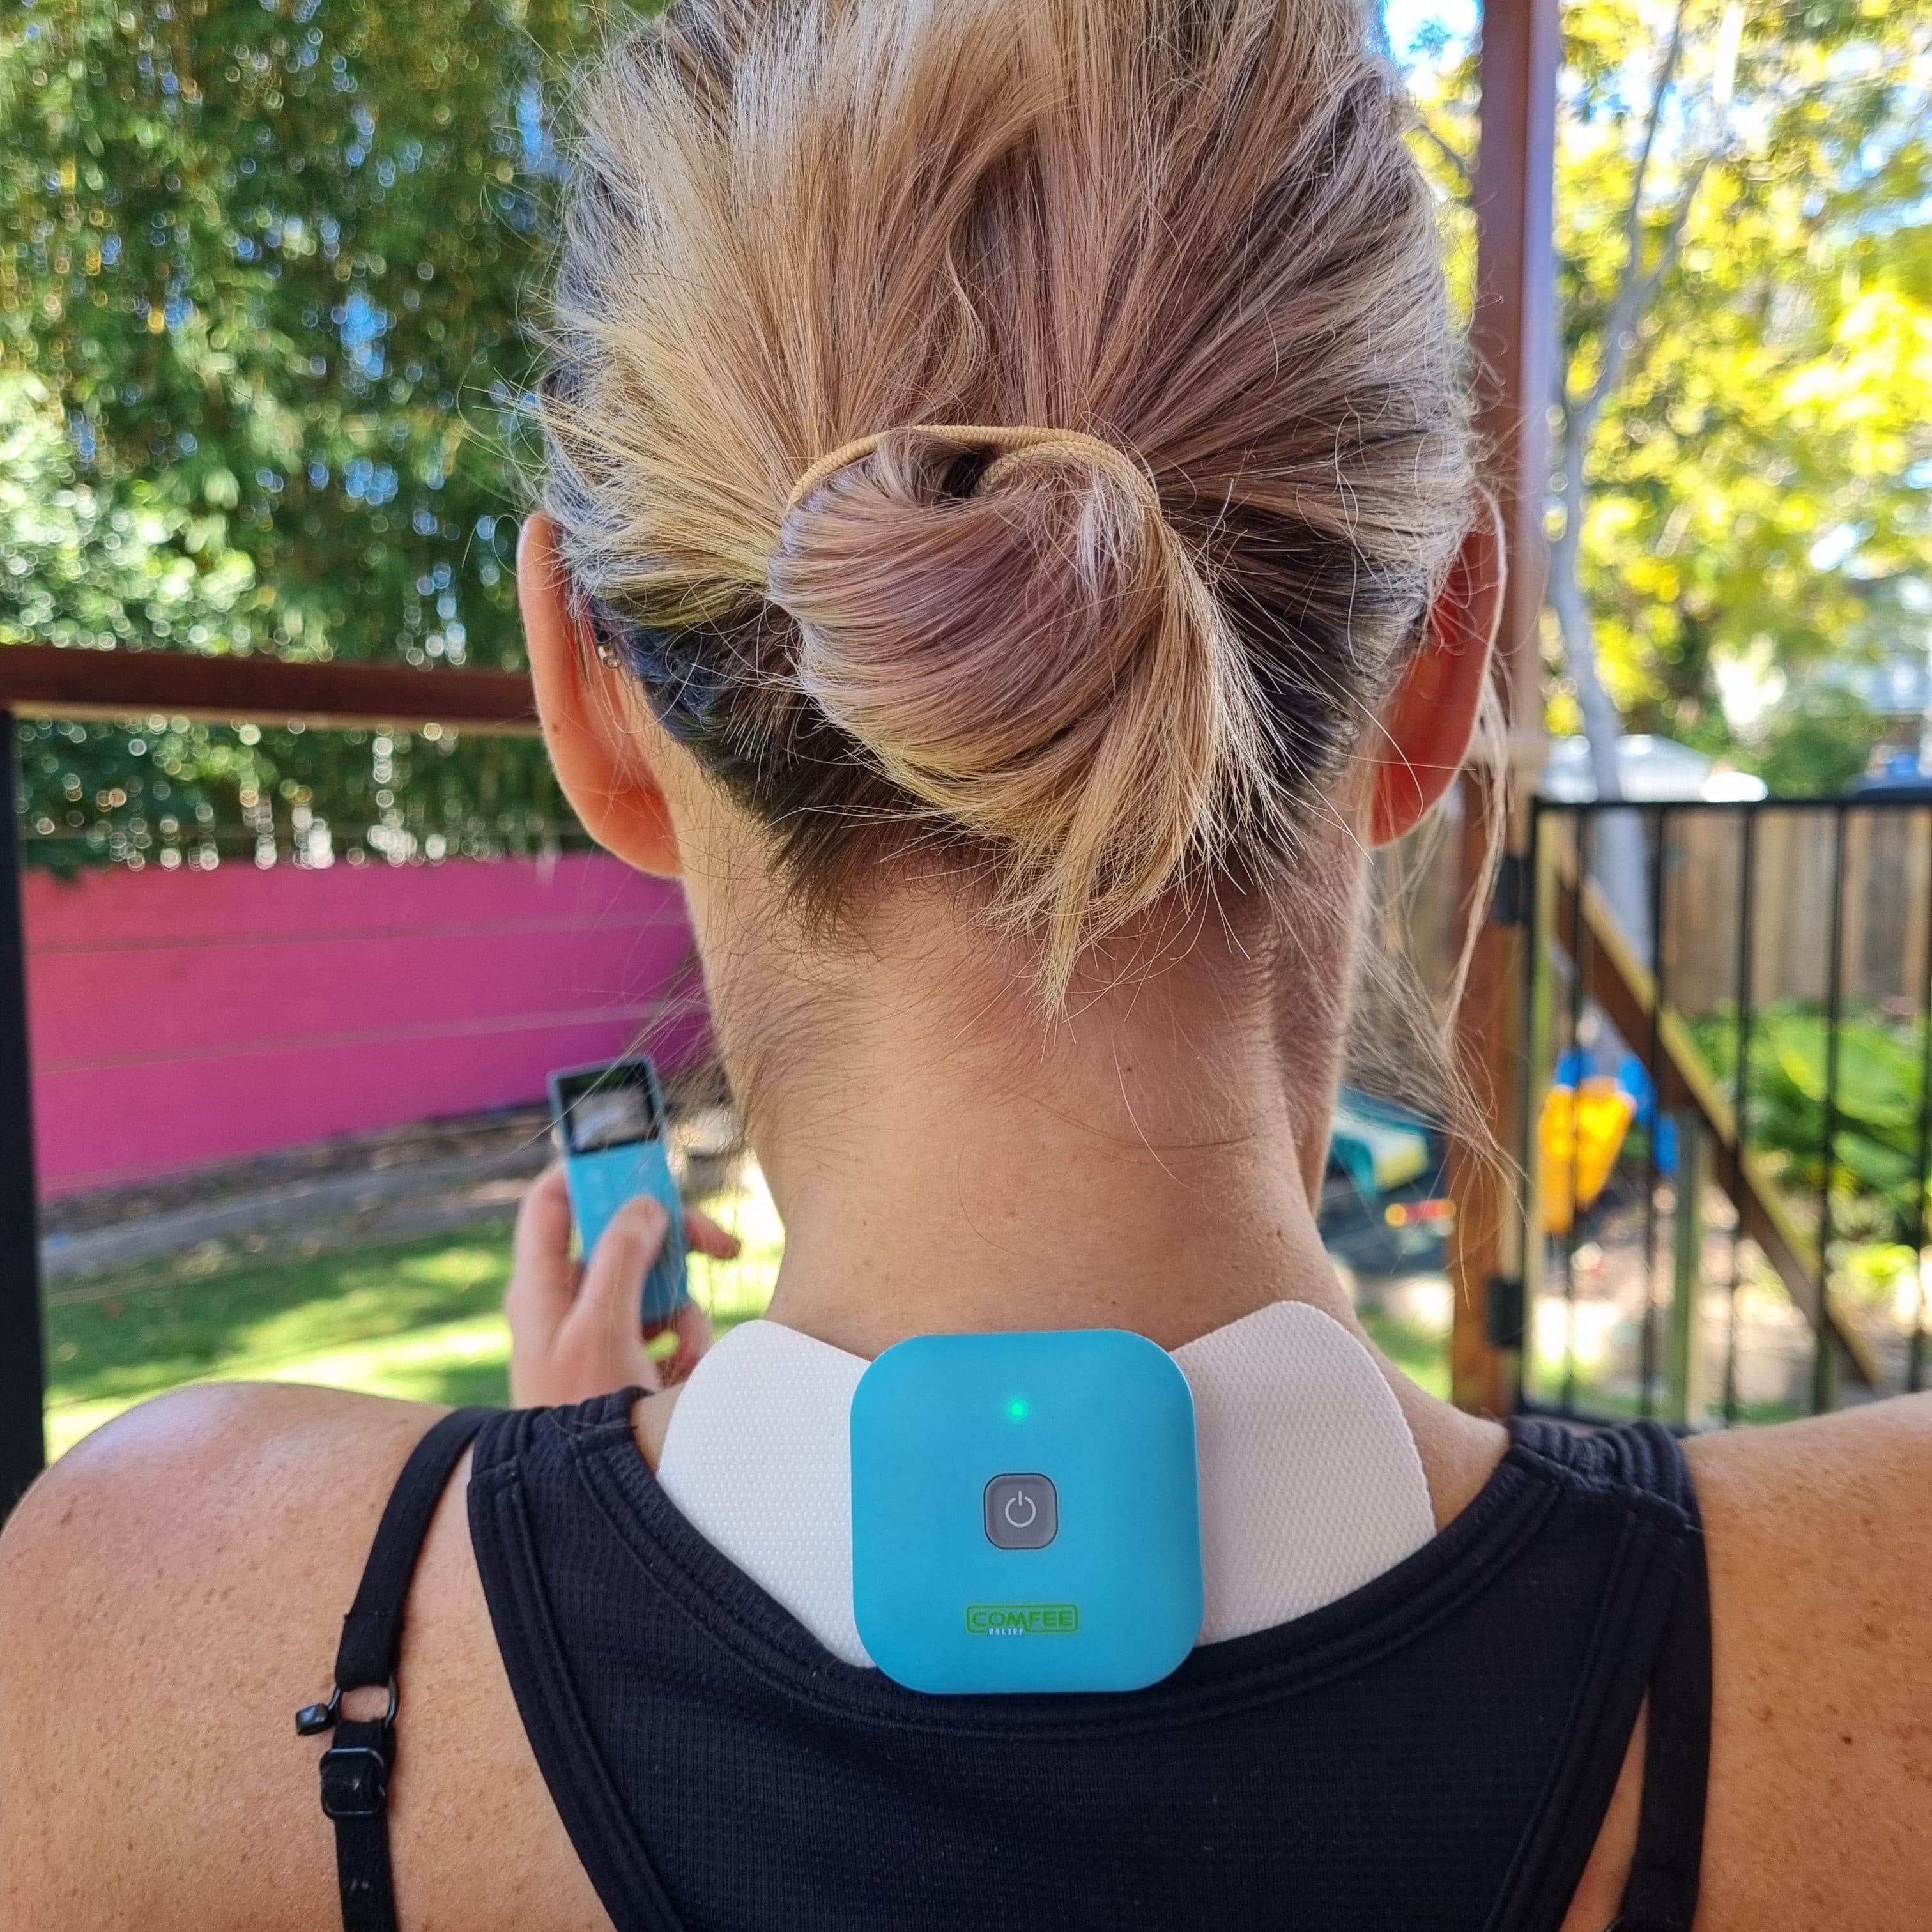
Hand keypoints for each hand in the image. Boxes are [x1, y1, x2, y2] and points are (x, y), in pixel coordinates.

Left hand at [506, 1162, 740, 1407]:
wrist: (584, 1502)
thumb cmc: (577, 1416)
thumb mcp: (601, 1330)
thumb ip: (622, 1260)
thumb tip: (645, 1206)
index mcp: (540, 1286)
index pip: (552, 1202)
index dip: (587, 1169)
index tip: (634, 1157)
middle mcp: (565, 1301)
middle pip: (621, 1237)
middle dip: (671, 1245)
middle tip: (719, 1244)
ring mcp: (596, 1330)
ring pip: (652, 1284)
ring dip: (685, 1310)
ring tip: (689, 1350)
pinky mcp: (624, 1357)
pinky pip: (665, 1327)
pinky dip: (685, 1343)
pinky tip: (684, 1373)